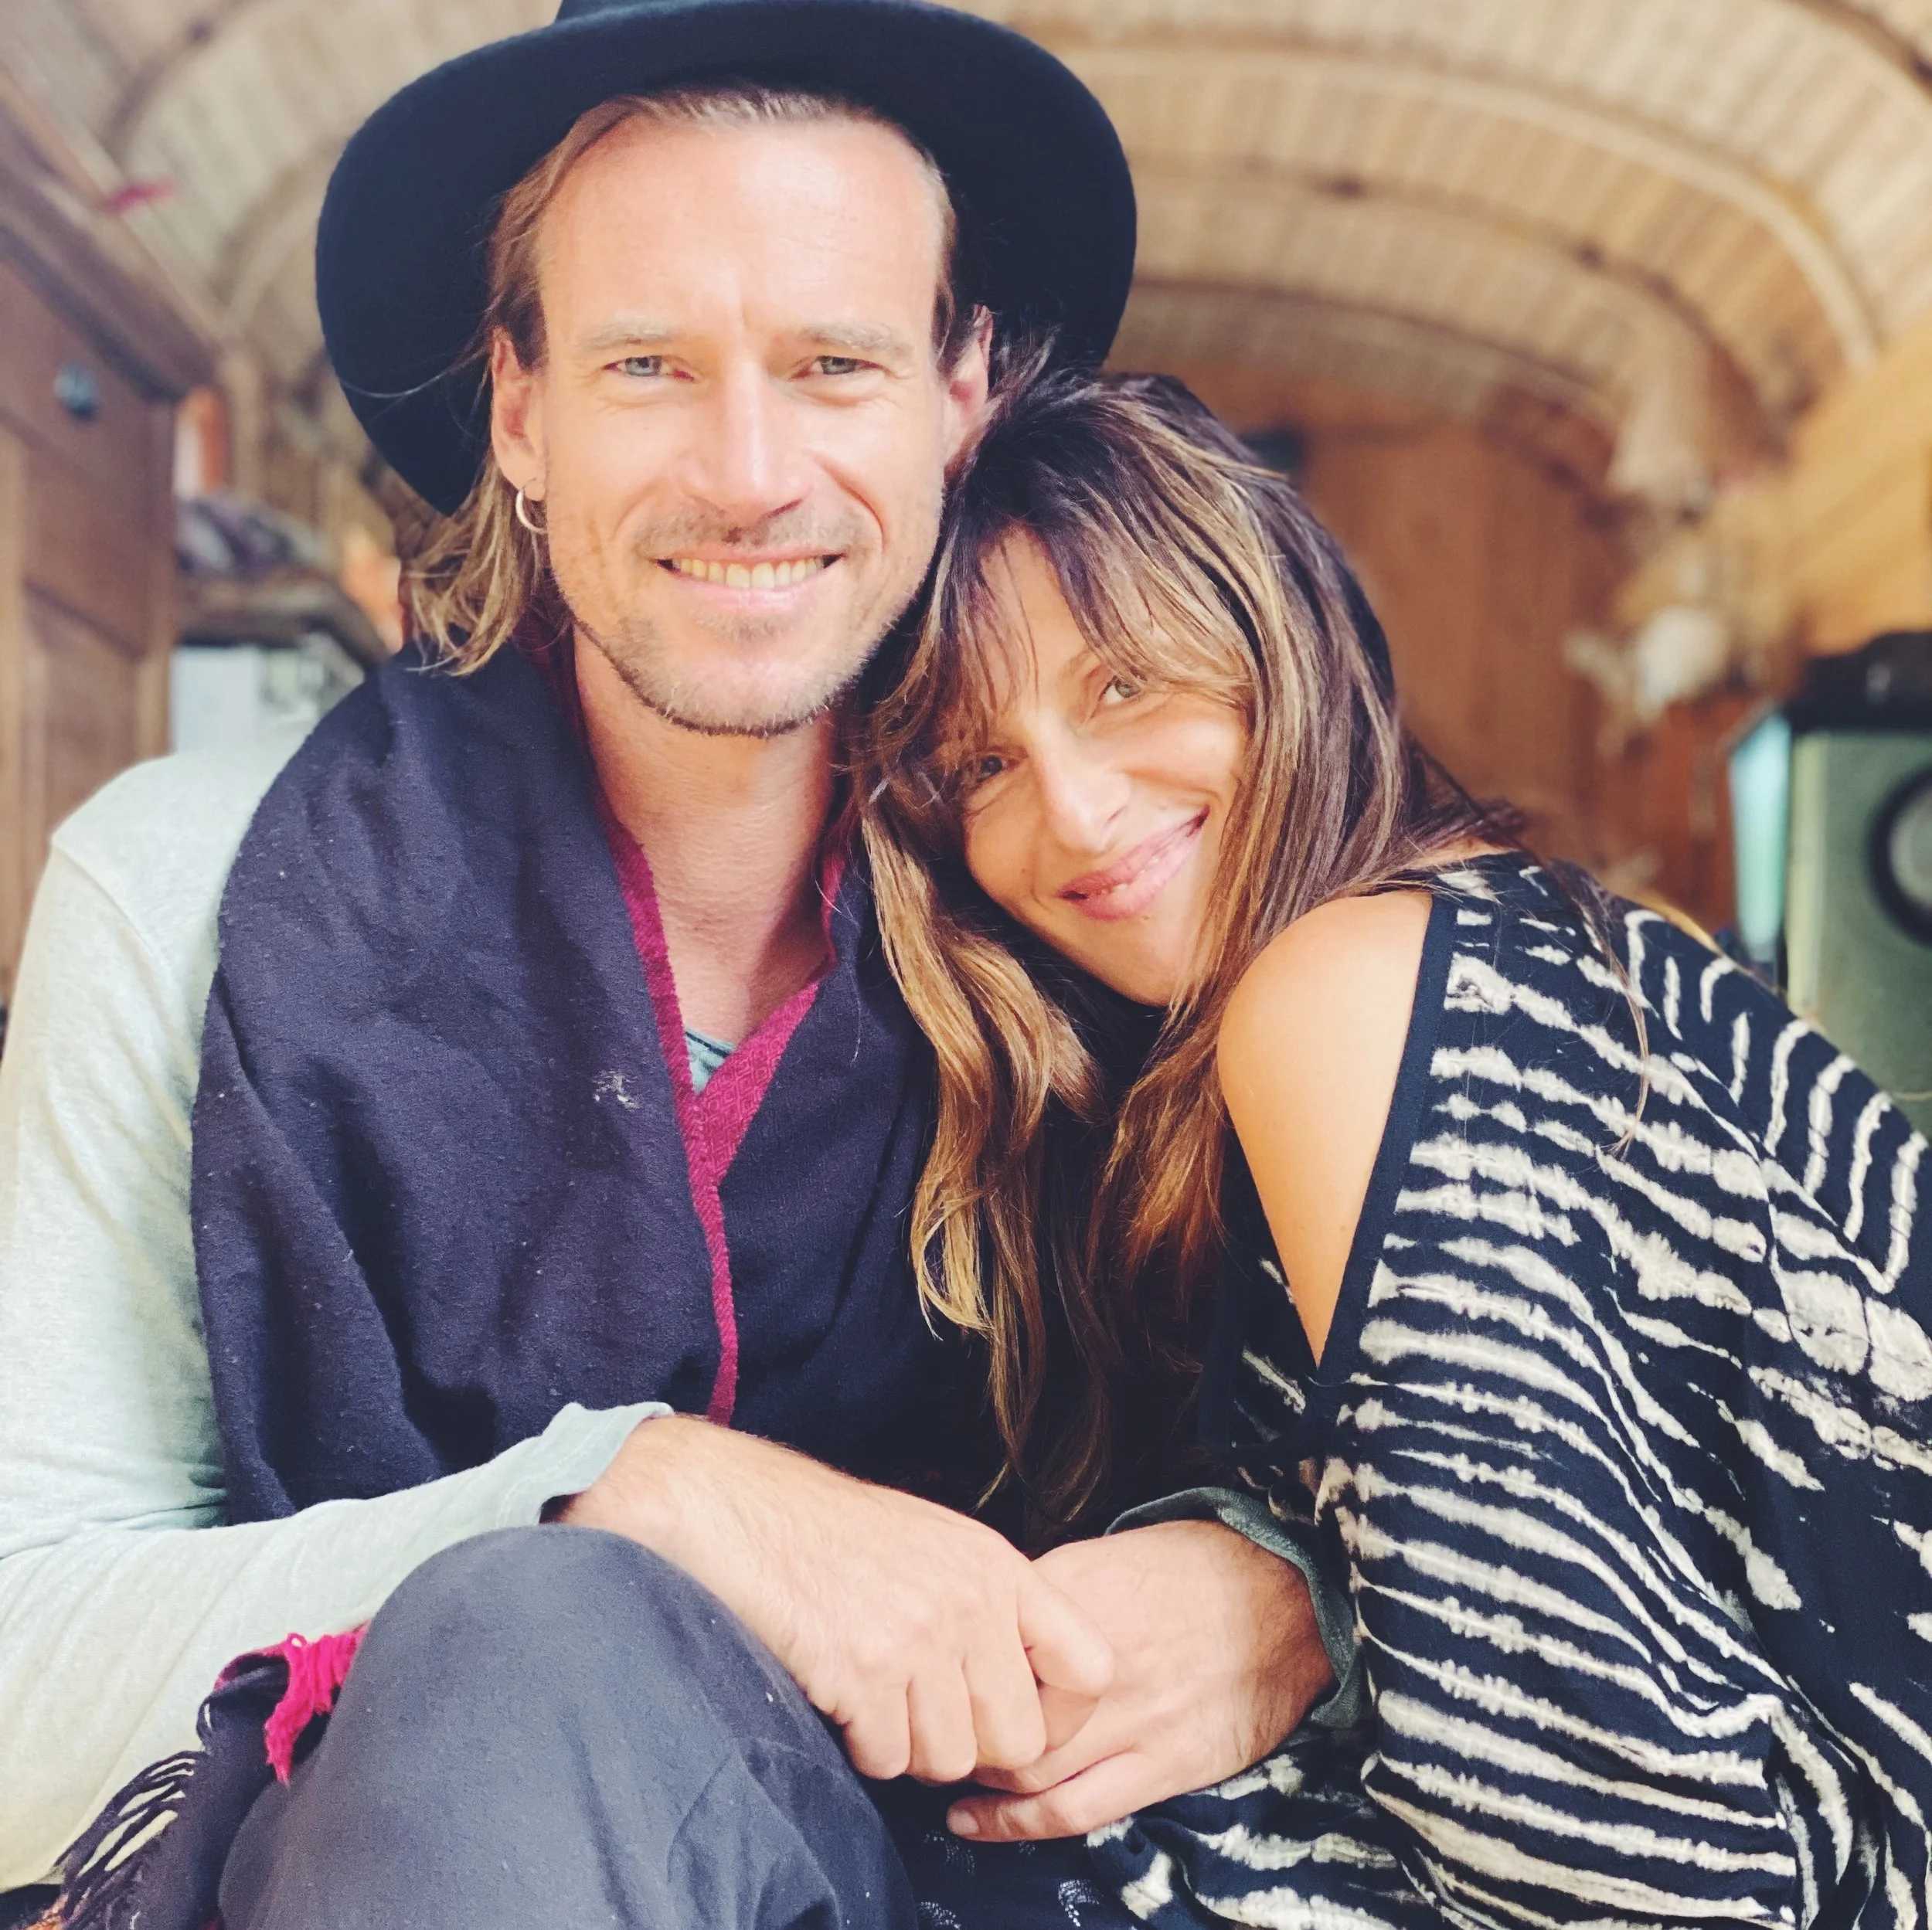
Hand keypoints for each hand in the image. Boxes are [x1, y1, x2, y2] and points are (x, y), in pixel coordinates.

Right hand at [557, 1416, 1114, 1783]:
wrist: (745, 1513)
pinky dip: (863, 1747)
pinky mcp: (864, 1672)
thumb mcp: (938, 1543)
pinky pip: (887, 1760)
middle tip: (928, 1719)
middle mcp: (971, 1603)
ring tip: (879, 1700)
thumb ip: (990, 1604)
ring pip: (951, 1760)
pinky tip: (843, 1700)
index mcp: (999, 1568)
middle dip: (974, 1747)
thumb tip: (1026, 1688)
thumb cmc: (835, 1533)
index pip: (1089, 1666)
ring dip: (912, 1748)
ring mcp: (919, 1638)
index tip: (1019, 1716)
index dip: (1062, 1712)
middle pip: (1019, 1739)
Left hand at [946, 1519, 1333, 1841]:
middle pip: (993, 1712)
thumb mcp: (1110, 1552)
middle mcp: (1092, 1662)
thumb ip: (1049, 1590)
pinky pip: (1074, 1810)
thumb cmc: (1197, 1567)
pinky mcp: (1165, 1765)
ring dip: (976, 1781)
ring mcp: (1129, 1719)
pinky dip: (1014, 1826)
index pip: (978, 1641)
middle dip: (955, 1730)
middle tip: (934, 1733)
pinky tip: (976, 1825)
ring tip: (947, 1780)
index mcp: (1072, 1596)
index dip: (944, 1667)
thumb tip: (990, 1615)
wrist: (1289, 1598)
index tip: (928, 1677)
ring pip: (1023, 1768)